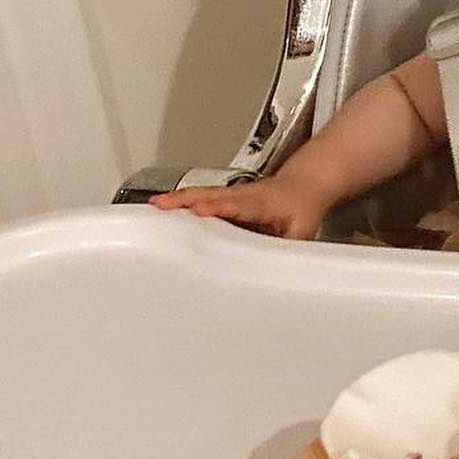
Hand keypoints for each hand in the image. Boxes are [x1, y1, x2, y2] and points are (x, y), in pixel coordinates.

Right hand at [149, 170, 329, 239]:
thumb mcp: (302, 233)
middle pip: (209, 195)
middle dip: (184, 201)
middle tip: (160, 207)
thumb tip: (276, 274)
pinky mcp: (225, 199)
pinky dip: (181, 203)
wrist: (305, 185)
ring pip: (201, 194)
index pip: (235, 205)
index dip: (217, 208)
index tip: (199, 211)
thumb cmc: (302, 207)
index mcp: (260, 203)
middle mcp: (241, 196)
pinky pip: (200, 199)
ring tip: (153, 208)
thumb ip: (287, 252)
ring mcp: (231, 195)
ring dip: (177, 200)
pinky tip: (163, 211)